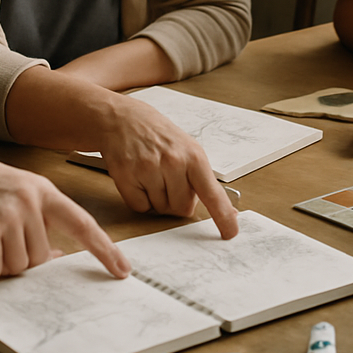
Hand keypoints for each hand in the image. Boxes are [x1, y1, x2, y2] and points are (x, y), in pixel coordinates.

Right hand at [0, 149, 130, 278]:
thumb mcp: (11, 193)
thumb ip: (36, 218)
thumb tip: (56, 255)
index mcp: (41, 189)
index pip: (82, 222)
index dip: (104, 249)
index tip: (122, 271)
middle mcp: (28, 200)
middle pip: (40, 257)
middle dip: (17, 256)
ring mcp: (6, 214)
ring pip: (15, 267)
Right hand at [100, 96, 238, 238]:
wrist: (122, 119)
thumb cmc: (158, 135)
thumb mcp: (187, 149)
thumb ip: (203, 180)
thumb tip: (228, 213)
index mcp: (194, 156)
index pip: (212, 193)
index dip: (222, 216)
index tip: (230, 233)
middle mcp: (173, 162)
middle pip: (182, 208)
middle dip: (177, 201)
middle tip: (169, 180)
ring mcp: (148, 169)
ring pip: (160, 209)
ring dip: (157, 199)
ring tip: (152, 174)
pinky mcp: (126, 176)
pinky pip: (140, 207)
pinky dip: (140, 199)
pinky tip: (138, 178)